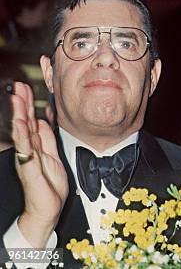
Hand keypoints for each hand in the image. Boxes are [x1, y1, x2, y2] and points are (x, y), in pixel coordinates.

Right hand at [10, 82, 67, 247]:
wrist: (46, 207)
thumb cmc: (48, 184)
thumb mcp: (52, 154)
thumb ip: (47, 138)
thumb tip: (41, 120)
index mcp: (35, 145)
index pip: (30, 119)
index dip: (28, 103)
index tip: (25, 87)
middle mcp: (28, 148)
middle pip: (25, 121)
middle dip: (21, 102)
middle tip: (18, 85)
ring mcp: (27, 156)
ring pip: (22, 130)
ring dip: (19, 113)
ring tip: (16, 97)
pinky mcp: (29, 166)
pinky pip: (26, 147)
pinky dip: (22, 134)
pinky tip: (20, 122)